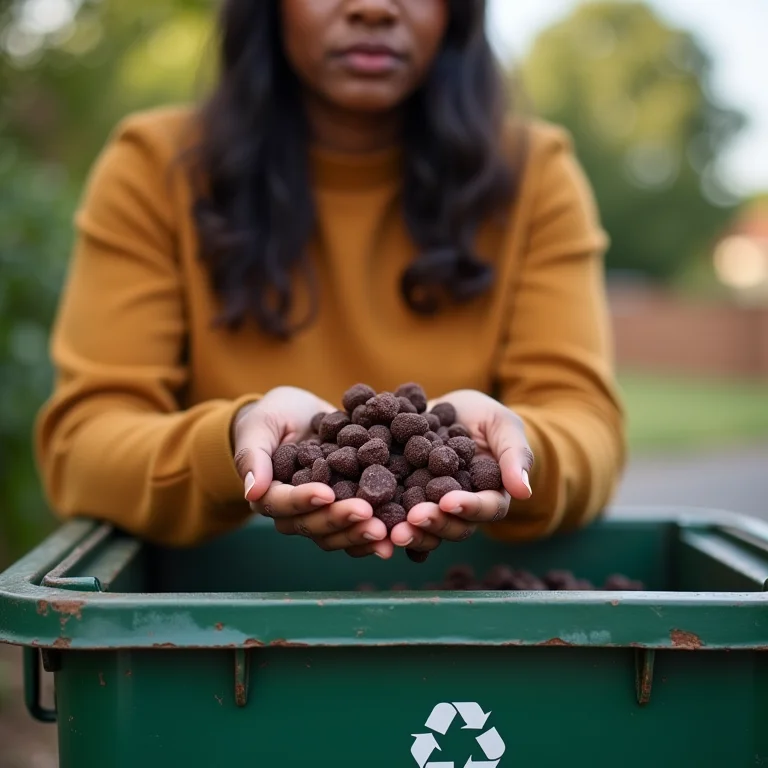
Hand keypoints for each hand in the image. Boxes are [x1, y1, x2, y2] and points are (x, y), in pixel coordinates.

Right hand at [233, 386, 393, 558]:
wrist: (298, 415)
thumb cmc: (272, 417)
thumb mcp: (260, 426)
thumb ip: (253, 456)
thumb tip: (252, 491)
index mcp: (269, 495)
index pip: (283, 504)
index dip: (304, 500)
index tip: (326, 492)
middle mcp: (295, 513)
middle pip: (313, 525)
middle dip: (340, 520)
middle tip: (366, 513)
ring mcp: (322, 514)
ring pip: (337, 534)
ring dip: (360, 533)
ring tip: (385, 529)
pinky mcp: (346, 508)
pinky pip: (358, 527)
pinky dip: (376, 533)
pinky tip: (398, 530)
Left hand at [390, 389, 533, 554]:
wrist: (449, 411)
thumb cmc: (486, 419)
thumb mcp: (504, 427)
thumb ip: (515, 455)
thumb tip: (524, 491)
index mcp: (488, 496)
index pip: (484, 508)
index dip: (467, 508)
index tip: (449, 503)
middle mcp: (457, 508)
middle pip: (450, 525)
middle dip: (432, 523)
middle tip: (413, 519)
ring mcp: (428, 504)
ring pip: (421, 525)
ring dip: (406, 529)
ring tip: (389, 529)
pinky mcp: (402, 495)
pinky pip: (393, 510)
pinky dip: (382, 517)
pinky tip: (367, 518)